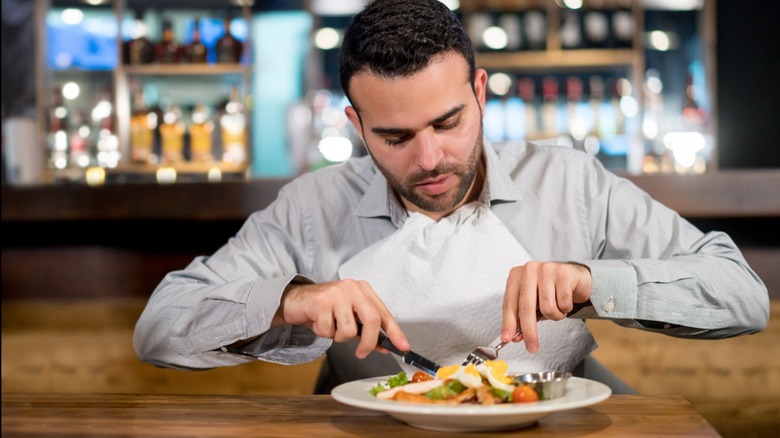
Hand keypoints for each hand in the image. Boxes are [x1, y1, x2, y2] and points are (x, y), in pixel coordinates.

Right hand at [276, 279, 408, 358]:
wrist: (295, 300)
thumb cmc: (324, 309)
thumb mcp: (348, 317)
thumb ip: (366, 329)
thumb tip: (384, 346)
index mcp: (363, 290)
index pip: (384, 313)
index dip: (395, 332)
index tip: (403, 347)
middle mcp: (352, 288)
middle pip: (373, 319)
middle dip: (369, 342)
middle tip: (362, 352)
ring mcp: (337, 293)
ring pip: (349, 330)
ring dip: (338, 336)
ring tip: (329, 326)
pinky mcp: (321, 301)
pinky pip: (329, 331)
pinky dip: (323, 333)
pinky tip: (318, 322)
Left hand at [501, 262, 591, 352]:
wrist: (573, 276)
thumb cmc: (550, 290)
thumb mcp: (533, 303)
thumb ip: (523, 318)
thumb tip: (515, 337)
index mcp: (516, 276)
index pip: (509, 303)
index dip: (508, 323)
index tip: (507, 338)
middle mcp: (529, 270)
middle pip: (526, 307)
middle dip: (529, 331)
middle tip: (532, 347)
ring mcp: (546, 269)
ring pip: (547, 307)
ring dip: (554, 316)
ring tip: (557, 308)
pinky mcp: (563, 273)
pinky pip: (563, 303)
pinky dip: (565, 308)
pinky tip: (565, 301)